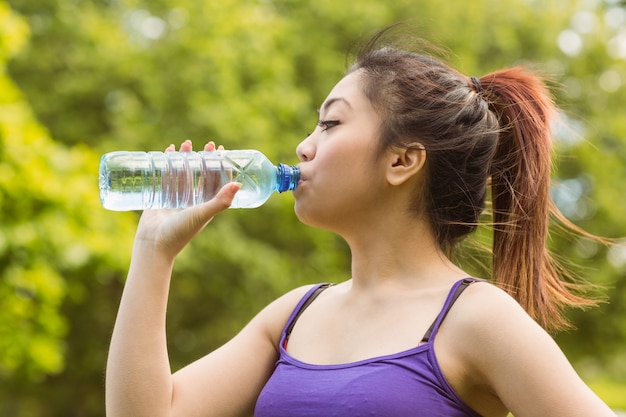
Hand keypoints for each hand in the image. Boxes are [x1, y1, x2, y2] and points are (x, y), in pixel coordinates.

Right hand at [134, 140, 240, 258]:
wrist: (153, 245)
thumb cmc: (180, 232)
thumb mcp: (203, 214)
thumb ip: (220, 200)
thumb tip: (239, 184)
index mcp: (207, 205)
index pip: (218, 182)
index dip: (221, 167)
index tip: (222, 151)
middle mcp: (194, 201)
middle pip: (202, 175)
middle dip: (205, 159)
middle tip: (208, 144)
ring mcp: (177, 199)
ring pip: (184, 173)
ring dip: (186, 158)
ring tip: (186, 144)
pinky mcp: (161, 197)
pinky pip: (166, 177)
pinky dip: (168, 164)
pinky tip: (168, 152)